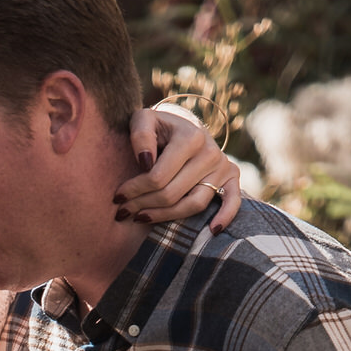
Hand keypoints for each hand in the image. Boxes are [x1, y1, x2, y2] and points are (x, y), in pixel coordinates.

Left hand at [120, 106, 243, 234]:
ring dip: (165, 217)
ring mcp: (222, 166)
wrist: (182, 128)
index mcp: (190, 137)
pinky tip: (212, 230)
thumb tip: (145, 163)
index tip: (117, 197)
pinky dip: (225, 217)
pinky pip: (233, 202)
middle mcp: (210, 152)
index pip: (158, 177)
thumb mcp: (144, 120)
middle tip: (123, 211)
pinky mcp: (231, 177)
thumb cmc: (158, 127)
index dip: (135, 190)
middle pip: (172, 194)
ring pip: (193, 205)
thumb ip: (140, 135)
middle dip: (143, 205)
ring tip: (141, 218)